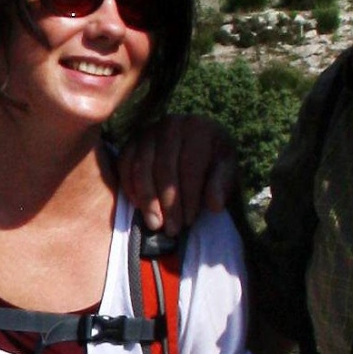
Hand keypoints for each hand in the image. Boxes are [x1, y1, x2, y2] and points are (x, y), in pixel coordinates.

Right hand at [117, 112, 237, 239]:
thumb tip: (215, 205)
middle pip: (165, 167)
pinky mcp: (132, 141)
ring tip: (155, 224)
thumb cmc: (213, 163)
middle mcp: (171, 124)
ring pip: (142, 167)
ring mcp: (149, 131)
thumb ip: (222, 185)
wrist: (197, 148)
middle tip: (171, 229)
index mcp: (199, 127)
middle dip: (168, 203)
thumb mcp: (227, 171)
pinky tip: (138, 207)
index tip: (189, 221)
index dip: (189, 196)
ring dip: (148, 199)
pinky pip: (125, 165)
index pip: (190, 165)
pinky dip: (130, 187)